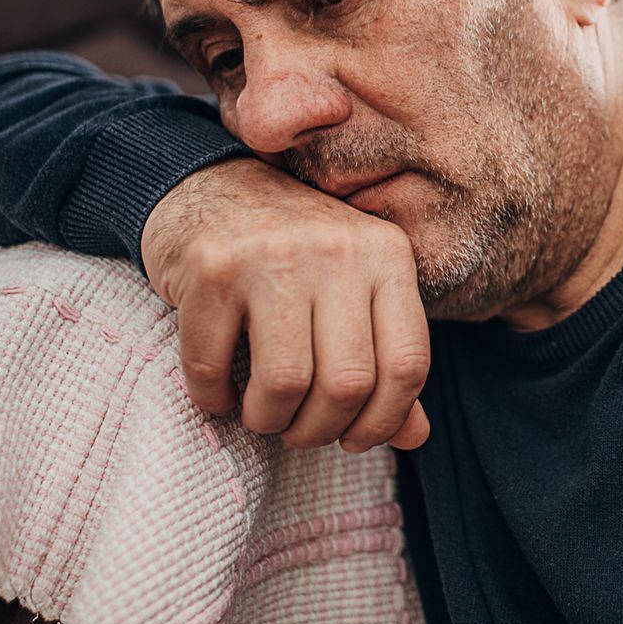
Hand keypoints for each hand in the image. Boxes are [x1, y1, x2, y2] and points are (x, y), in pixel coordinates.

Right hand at [142, 157, 430, 452]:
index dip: (383, 421)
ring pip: (285, 382)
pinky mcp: (212, 266)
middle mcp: (338, 249)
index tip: (353, 439)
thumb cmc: (293, 255)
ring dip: (267, 420)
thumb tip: (414, 437)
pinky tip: (217, 395)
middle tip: (297, 431)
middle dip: (318, 430)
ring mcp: (273, 254)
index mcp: (388, 254)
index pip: (407, 364)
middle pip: (347, 383)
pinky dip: (213, 399)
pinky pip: (212, 367)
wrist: (208, 184)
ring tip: (260, 415)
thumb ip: (386, 361)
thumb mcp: (354, 292)